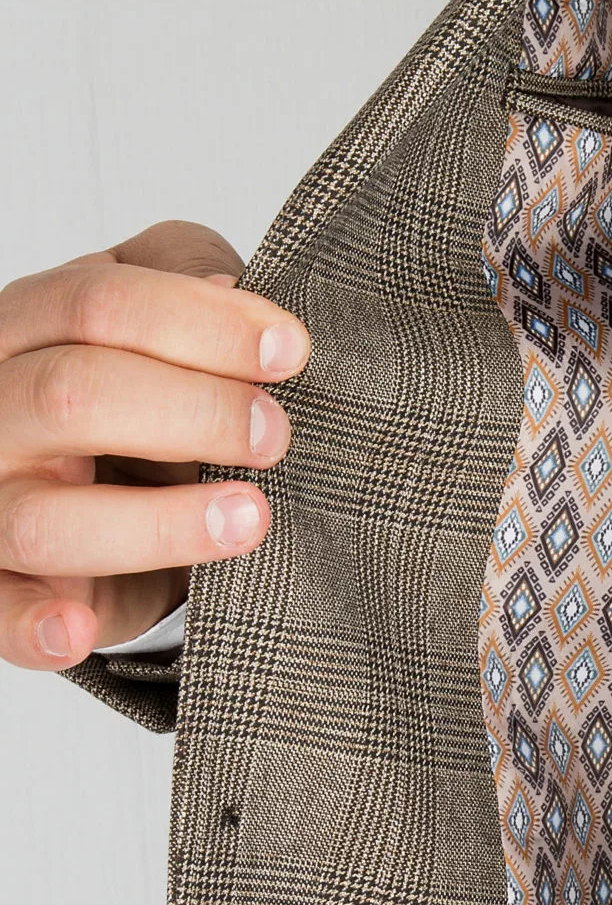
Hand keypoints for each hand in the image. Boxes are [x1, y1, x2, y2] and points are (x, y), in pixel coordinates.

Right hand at [0, 220, 308, 669]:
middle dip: (193, 411)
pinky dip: (35, 625)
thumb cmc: (142, 390)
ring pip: (47, 516)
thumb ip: (187, 275)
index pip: (98, 304)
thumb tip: (231, 288)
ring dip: (159, 523)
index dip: (201, 324)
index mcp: (30, 325)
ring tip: (251, 518)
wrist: (108, 485)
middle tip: (278, 436)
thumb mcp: (164, 316)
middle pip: (72, 395)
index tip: (290, 351)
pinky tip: (78, 629)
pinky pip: (1, 610)